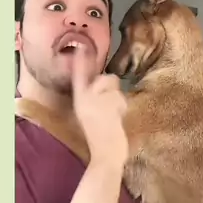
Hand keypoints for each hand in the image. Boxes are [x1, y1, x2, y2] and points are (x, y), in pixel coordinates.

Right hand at [72, 44, 128, 167]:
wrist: (105, 156)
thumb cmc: (101, 137)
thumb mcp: (93, 115)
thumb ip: (98, 98)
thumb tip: (109, 81)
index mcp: (79, 102)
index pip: (79, 77)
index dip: (81, 62)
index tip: (81, 47)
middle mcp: (85, 100)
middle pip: (104, 78)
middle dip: (111, 88)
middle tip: (110, 107)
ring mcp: (97, 103)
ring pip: (115, 87)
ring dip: (118, 100)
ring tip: (113, 116)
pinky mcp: (108, 108)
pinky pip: (121, 98)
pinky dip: (122, 108)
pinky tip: (117, 121)